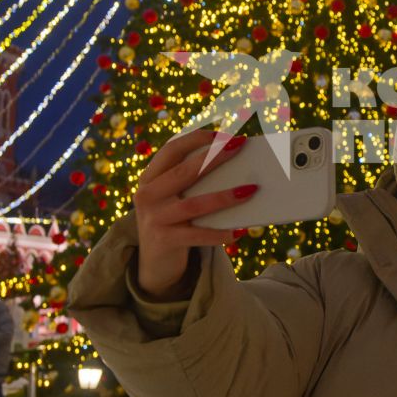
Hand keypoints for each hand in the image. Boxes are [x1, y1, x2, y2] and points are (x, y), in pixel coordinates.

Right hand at [133, 130, 257, 297]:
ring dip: (224, 196)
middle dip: (214, 157)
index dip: (196, 139)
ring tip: (250, 190)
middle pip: (184, 172)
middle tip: (239, 146)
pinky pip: (198, 235)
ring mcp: (153, 219)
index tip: (222, 133)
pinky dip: (220, 233)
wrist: (153, 263)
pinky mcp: (164, 241)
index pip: (171, 150)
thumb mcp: (174, 199)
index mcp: (149, 178)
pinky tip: (239, 231)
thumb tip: (236, 168)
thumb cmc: (173, 222)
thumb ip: (192, 183)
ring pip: (194, 204)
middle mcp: (147, 196)